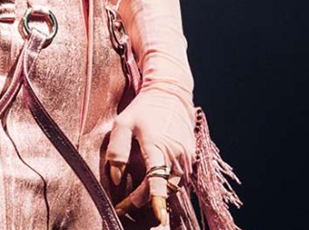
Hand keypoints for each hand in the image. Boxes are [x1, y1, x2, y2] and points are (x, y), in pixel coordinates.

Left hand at [104, 88, 195, 226]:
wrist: (170, 93)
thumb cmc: (143, 108)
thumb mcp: (123, 124)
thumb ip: (117, 150)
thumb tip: (116, 177)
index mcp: (156, 144)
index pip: (157, 177)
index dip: (155, 198)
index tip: (157, 215)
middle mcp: (175, 152)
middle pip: (162, 187)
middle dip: (144, 200)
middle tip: (124, 204)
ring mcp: (186, 155)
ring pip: (172, 185)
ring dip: (156, 192)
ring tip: (137, 194)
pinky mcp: (191, 156)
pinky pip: (179, 178)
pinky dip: (166, 183)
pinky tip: (153, 179)